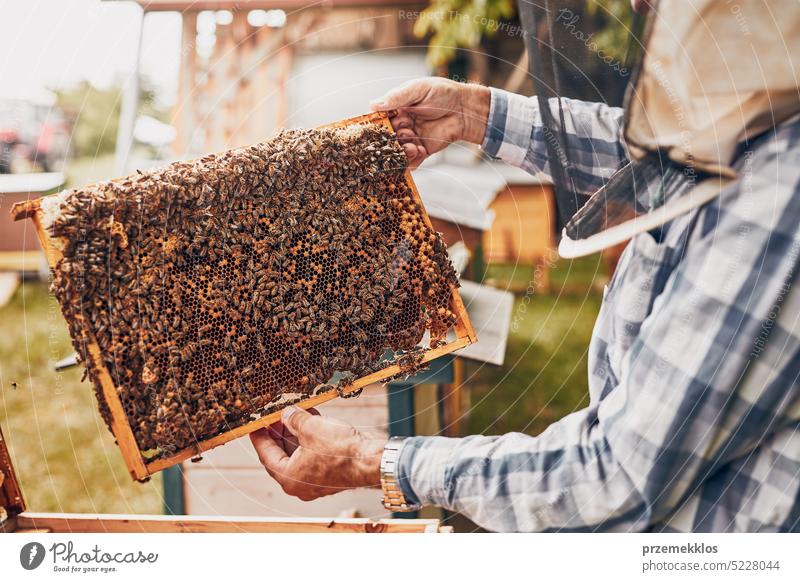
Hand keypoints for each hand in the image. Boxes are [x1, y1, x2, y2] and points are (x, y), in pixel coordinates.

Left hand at [250, 406, 385, 500]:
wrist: (372, 460)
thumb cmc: (341, 451)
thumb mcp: (310, 427)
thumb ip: (293, 419)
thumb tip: (287, 414)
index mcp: (289, 478)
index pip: (266, 455)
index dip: (260, 436)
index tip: (255, 425)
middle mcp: (300, 484)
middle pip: (282, 455)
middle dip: (280, 432)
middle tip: (276, 416)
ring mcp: (316, 481)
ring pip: (299, 454)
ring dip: (297, 433)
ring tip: (296, 412)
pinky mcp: (331, 474)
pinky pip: (314, 455)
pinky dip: (311, 439)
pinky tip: (313, 419)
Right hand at [370, 77, 490, 167]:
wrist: (465, 108)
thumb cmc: (442, 93)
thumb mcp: (417, 89)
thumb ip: (396, 98)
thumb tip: (372, 105)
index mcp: (396, 110)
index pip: (380, 120)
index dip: (376, 125)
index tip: (375, 128)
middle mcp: (401, 125)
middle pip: (387, 138)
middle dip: (390, 140)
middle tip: (399, 134)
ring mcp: (411, 139)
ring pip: (398, 150)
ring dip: (401, 150)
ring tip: (411, 145)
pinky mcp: (422, 150)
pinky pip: (412, 160)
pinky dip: (411, 160)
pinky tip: (417, 151)